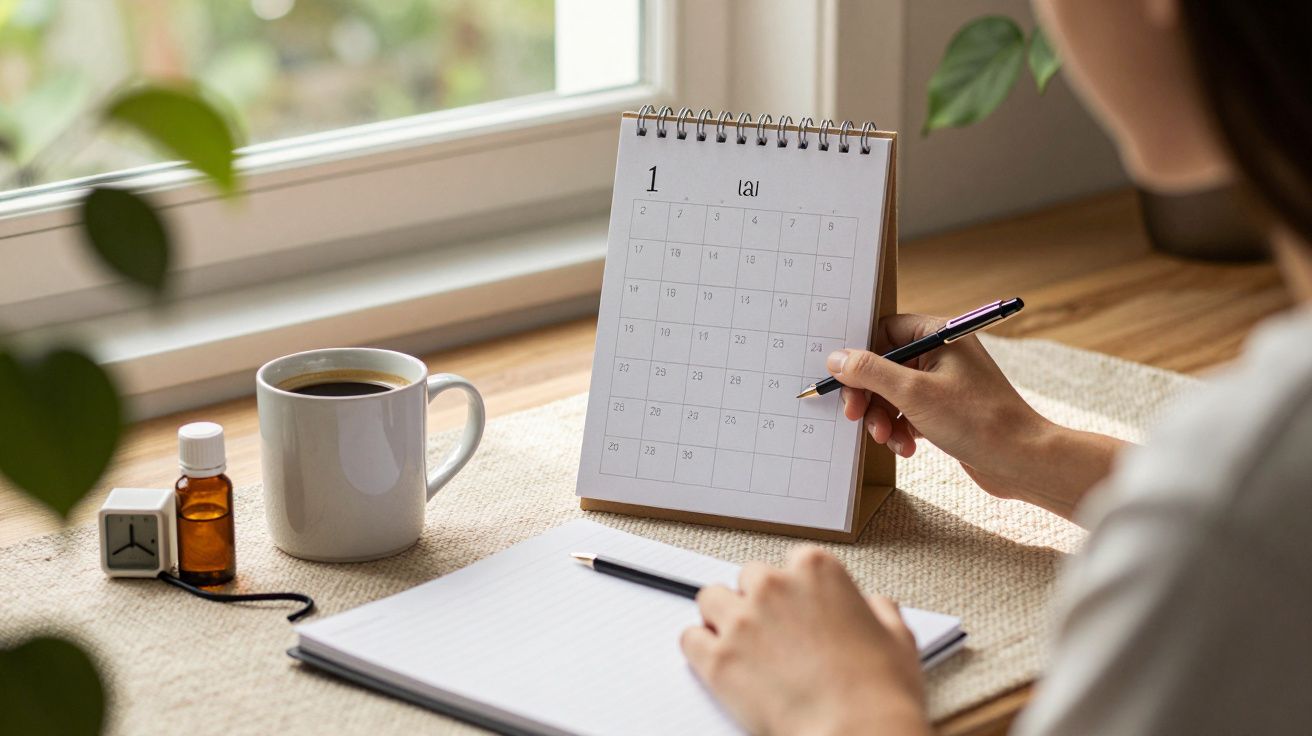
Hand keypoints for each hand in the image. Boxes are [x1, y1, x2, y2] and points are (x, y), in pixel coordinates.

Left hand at [681, 547, 930, 735]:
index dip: (795, 589)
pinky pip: (690, 639)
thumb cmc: (879, 693)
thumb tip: (874, 607)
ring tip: (741, 644)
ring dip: (723, 618)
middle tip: (772, 633)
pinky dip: (700, 650)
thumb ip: (879, 611)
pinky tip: (718, 662)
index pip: (791, 562)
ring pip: (711, 600)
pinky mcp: (718, 660)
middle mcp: (774, 586)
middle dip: (757, 602)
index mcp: (817, 571)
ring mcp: (742, 621)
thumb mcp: (897, 637)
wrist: (857, 734)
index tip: (797, 606)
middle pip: (748, 578)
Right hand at [829, 313, 1124, 518]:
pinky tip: (907, 448)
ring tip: (886, 439)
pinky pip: (908, 414)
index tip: (844, 382)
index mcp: (939, 335)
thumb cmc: (977, 420)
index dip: (860, 356)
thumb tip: (836, 358)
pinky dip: (901, 430)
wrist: (1022, 461)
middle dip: (869, 395)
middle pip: (884, 366)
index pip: (884, 331)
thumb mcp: (913, 393)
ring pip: (893, 394)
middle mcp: (942, 354)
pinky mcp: (946, 410)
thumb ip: (869, 372)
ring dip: (882, 418)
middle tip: (856, 416)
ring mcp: (944, 383)